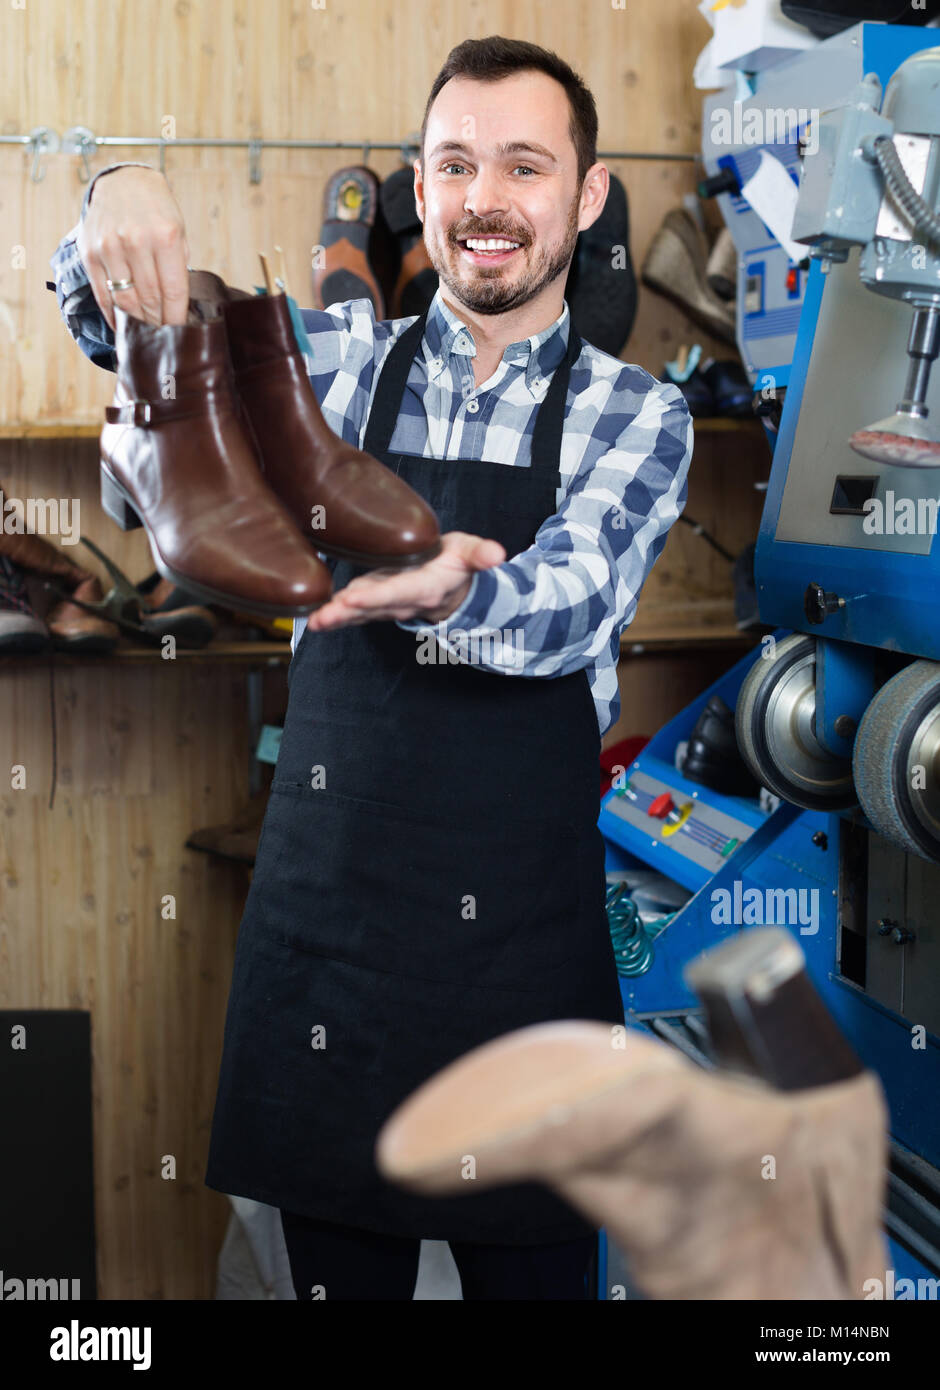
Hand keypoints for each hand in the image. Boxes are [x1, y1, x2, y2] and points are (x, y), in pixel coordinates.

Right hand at [77, 167, 190, 329]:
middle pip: (149, 299)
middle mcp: (135, 241)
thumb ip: (178, 268)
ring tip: (145, 330)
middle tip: (163, 336)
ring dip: (137, 320)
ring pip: (125, 300)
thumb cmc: (157, 212)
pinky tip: (122, 324)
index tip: (178, 333)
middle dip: (158, 322)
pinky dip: (113, 314)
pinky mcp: (90, 252)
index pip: (172, 292)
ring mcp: (109, 247)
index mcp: (165, 237)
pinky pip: (102, 293)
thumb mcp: (179, 232)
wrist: (123, 183)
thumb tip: (177, 308)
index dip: (175, 318)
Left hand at [306, 532, 505, 630]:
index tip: (354, 597)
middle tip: (322, 616)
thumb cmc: (456, 563)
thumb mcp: (470, 553)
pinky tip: (312, 618)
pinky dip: (332, 616)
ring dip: (335, 618)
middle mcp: (401, 601)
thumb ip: (480, 554)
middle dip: (346, 613)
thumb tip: (498, 553)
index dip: (377, 596)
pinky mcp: (371, 603)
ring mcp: (384, 605)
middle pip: (371, 608)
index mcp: (424, 587)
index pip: (397, 592)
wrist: (451, 587)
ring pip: (358, 614)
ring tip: (313, 620)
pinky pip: (351, 612)